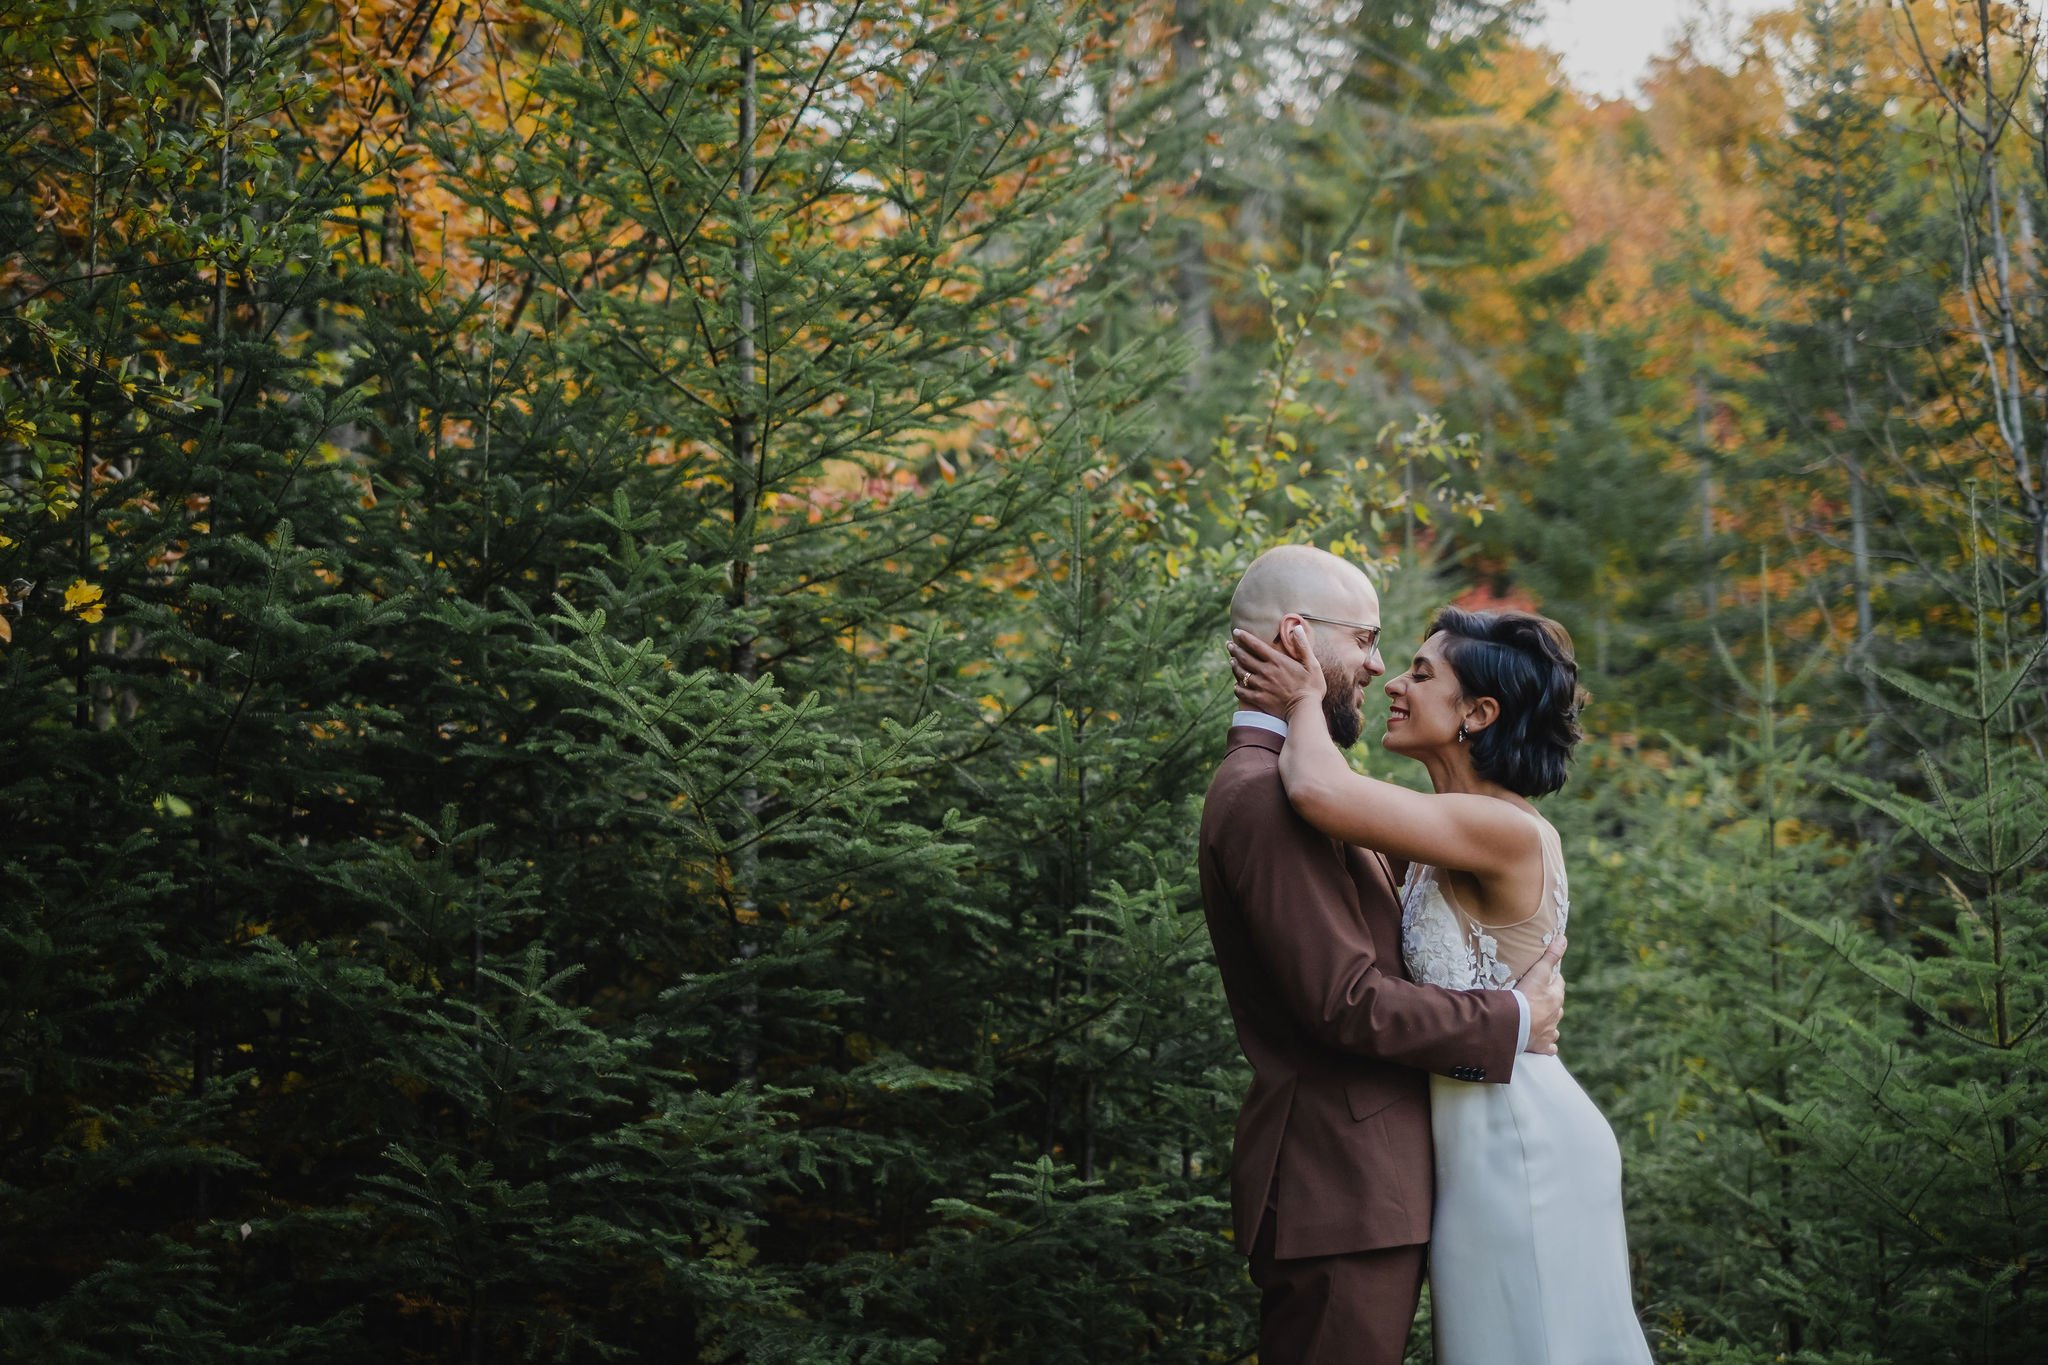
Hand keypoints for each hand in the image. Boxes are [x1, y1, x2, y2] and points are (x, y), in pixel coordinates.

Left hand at [1229, 623, 1324, 715]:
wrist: (1305, 710)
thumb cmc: (1311, 687)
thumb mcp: (1312, 663)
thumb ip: (1303, 645)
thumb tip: (1296, 627)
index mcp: (1277, 661)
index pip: (1256, 645)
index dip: (1244, 637)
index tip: (1236, 631)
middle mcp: (1266, 672)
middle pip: (1245, 658)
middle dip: (1235, 650)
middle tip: (1228, 645)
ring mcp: (1261, 686)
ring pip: (1242, 674)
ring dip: (1235, 666)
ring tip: (1231, 661)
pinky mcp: (1259, 699)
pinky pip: (1242, 692)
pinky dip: (1237, 688)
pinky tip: (1236, 685)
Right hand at [1514, 935, 1565, 1054]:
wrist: (1514, 1024)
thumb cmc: (1525, 996)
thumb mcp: (1538, 972)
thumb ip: (1550, 955)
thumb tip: (1563, 938)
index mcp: (1555, 997)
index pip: (1558, 983)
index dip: (1552, 979)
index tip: (1544, 976)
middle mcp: (1556, 1014)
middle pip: (1557, 1005)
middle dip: (1550, 1001)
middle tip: (1537, 997)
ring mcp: (1549, 1031)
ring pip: (1554, 1025)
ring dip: (1549, 1022)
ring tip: (1538, 1019)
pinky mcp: (1541, 1045)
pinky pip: (1549, 1046)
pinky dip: (1548, 1044)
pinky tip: (1543, 1042)